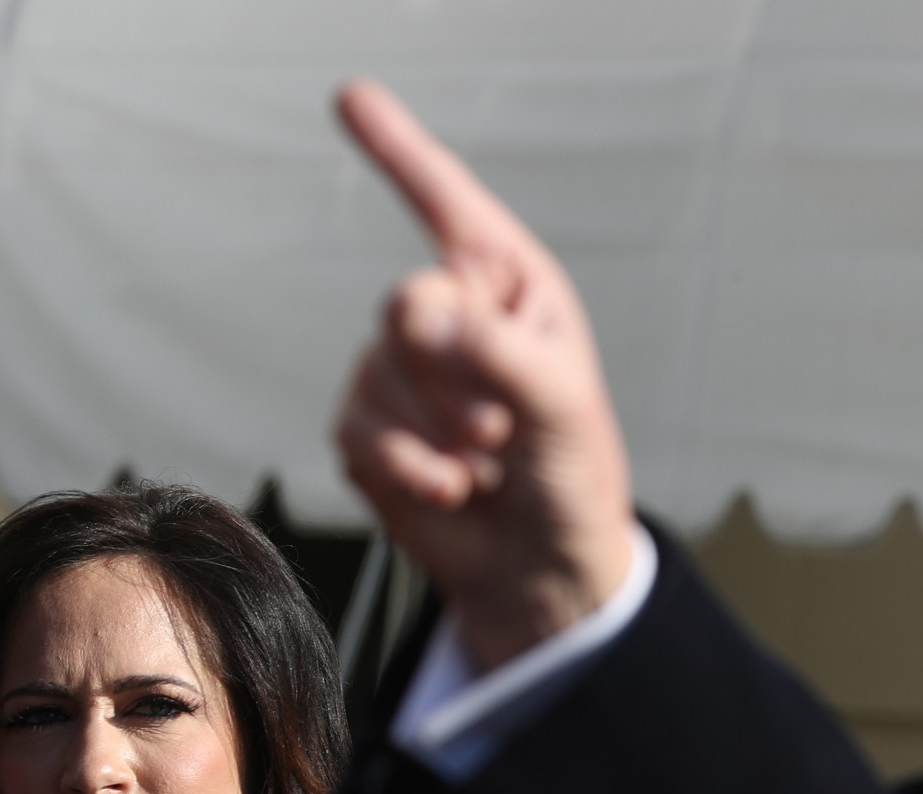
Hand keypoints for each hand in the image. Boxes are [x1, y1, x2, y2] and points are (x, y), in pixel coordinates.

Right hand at [332, 80, 638, 670]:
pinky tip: (452, 491)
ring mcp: (402, 371)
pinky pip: (358, 433)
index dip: (398, 150)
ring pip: (381, 378)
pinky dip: (408, 470)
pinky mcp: (369, 430)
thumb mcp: (558, 407)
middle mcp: (452, 316)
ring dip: (439, 436)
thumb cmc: (570, 475)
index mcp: (509, 287)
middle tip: (504, 431)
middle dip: (456, 382)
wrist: (542, 568)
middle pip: (408, 310)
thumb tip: (410, 307)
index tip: (352, 96)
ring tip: (488, 464)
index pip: (447, 204)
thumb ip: (492, 351)